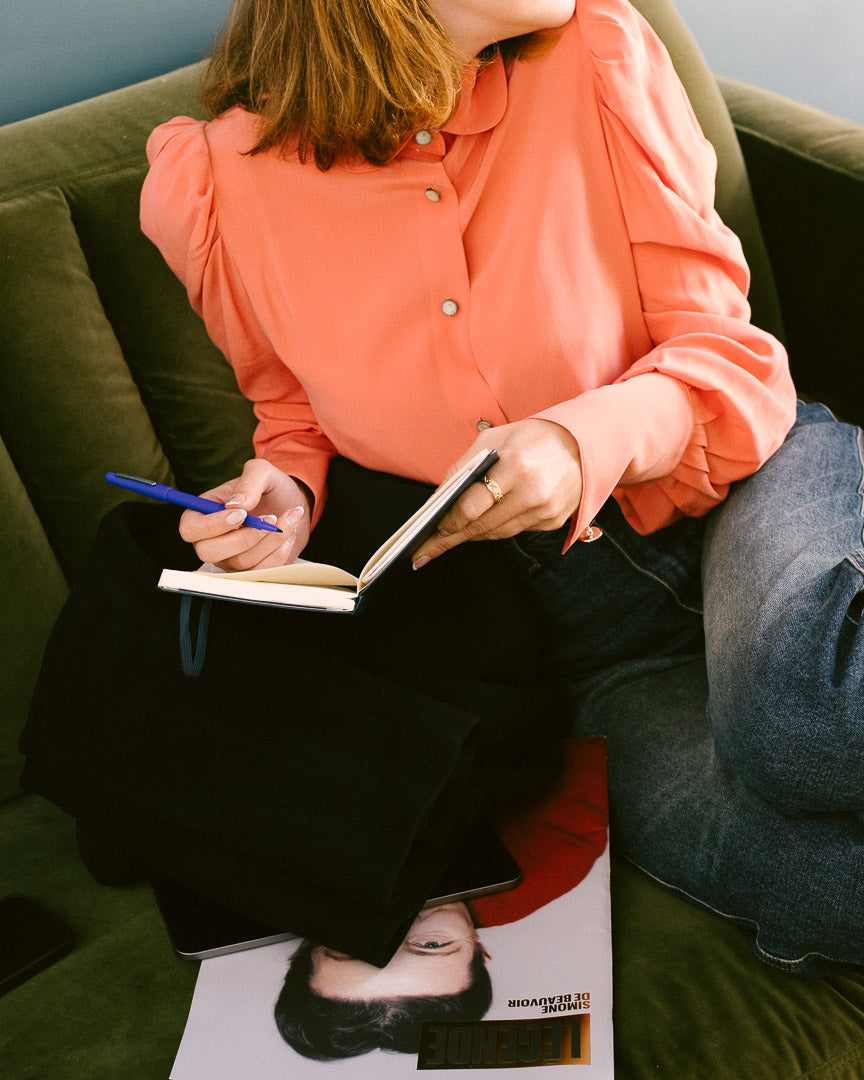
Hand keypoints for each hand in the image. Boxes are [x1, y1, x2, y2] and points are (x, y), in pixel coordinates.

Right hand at [178, 459, 311, 570]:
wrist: (293, 505)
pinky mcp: (250, 570)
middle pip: (209, 552)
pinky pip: (260, 571)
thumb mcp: (262, 472)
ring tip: (289, 517)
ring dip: (270, 541)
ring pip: (240, 562)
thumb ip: (249, 482)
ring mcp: (230, 559)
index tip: (242, 514)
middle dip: (243, 538)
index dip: (211, 526)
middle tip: (270, 517)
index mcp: (203, 514)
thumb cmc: (270, 488)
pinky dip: (279, 552)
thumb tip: (235, 505)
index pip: (190, 529)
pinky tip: (289, 533)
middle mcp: (211, 540)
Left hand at [412, 419, 582, 566]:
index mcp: (515, 468)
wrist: (584, 443)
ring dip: (471, 536)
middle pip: (481, 526)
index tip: (429, 533)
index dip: (447, 522)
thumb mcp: (494, 439)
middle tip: (426, 550)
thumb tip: (438, 499)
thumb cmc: (533, 437)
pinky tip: (481, 527)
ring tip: (448, 539)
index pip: (471, 507)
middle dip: (451, 538)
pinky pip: (515, 531)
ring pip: (496, 534)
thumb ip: (463, 468)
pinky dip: (495, 529)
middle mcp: (532, 494)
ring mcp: (545, 511)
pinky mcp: (553, 522)